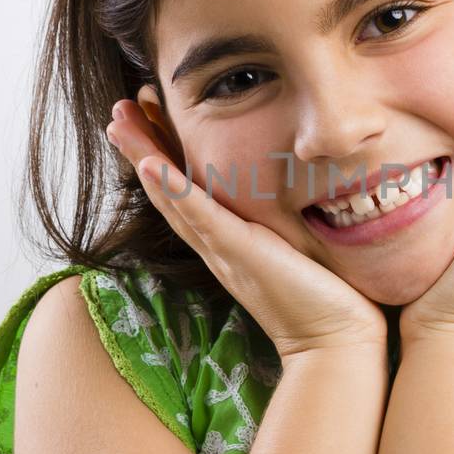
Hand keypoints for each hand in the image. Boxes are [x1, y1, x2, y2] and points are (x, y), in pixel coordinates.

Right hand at [106, 101, 388, 360]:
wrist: (335, 343)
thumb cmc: (326, 298)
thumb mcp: (298, 248)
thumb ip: (287, 224)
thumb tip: (302, 192)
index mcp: (228, 243)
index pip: (186, 193)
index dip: (163, 156)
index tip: (148, 117)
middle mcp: (217, 247)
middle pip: (166, 191)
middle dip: (140, 147)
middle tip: (118, 110)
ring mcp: (224, 250)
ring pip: (172, 198)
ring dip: (143, 156)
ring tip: (119, 121)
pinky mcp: (240, 253)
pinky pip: (200, 217)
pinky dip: (174, 190)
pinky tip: (151, 164)